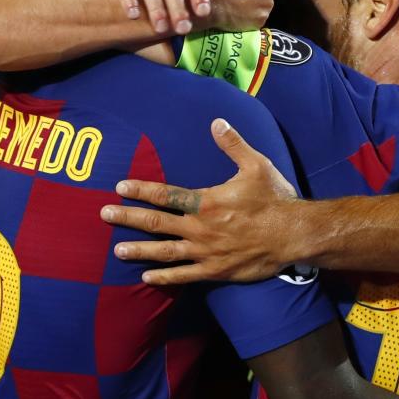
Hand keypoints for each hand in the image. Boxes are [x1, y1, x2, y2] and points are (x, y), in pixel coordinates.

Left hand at [101, 118, 298, 282]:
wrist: (294, 235)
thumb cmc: (275, 199)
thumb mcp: (256, 165)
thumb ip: (233, 144)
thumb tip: (217, 122)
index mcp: (207, 201)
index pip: (166, 194)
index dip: (140, 190)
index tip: (120, 188)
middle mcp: (201, 228)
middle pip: (157, 222)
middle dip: (128, 218)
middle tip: (104, 214)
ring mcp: (206, 252)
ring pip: (165, 252)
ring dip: (139, 250)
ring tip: (117, 249)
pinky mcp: (215, 270)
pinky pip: (184, 275)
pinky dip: (164, 277)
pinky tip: (147, 277)